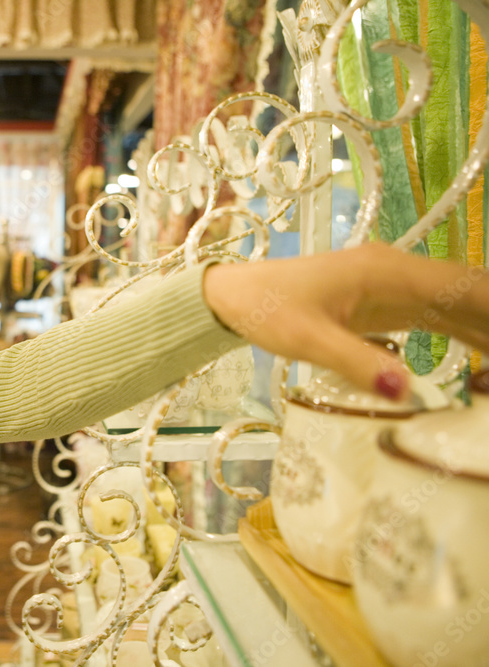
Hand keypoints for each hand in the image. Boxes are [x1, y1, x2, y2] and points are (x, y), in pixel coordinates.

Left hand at [202, 243, 488, 399]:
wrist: (235, 295)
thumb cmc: (265, 309)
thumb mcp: (305, 339)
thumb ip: (354, 361)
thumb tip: (403, 393)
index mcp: (386, 271)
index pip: (464, 286)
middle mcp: (398, 272)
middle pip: (470, 292)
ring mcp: (394, 286)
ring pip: (459, 305)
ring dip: (486, 329)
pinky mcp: (386, 304)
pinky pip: (439, 316)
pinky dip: (467, 335)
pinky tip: (484, 359)